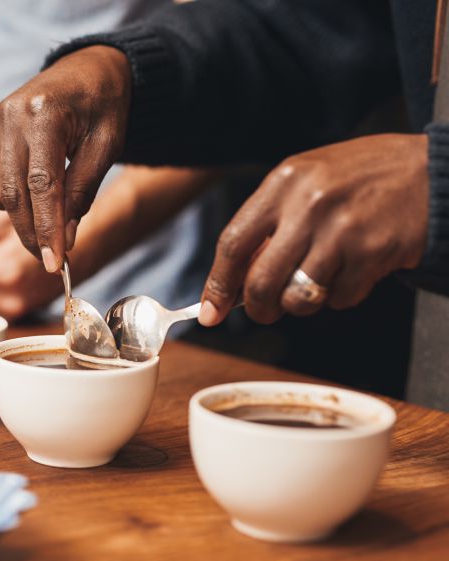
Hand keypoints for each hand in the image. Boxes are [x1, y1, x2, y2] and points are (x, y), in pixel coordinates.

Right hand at [0, 46, 131, 272]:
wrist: (85, 68)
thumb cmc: (102, 107)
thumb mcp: (106, 147)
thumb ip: (82, 192)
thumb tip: (64, 241)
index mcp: (45, 114)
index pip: (42, 185)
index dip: (47, 228)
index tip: (55, 262)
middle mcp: (10, 115)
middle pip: (14, 194)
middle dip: (32, 233)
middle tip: (51, 259)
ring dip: (22, 218)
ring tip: (49, 221)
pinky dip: (11, 199)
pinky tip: (34, 196)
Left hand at [199, 134, 428, 325]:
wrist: (432, 171)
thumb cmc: (359, 180)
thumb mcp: (306, 182)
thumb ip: (270, 223)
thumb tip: (234, 280)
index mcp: (283, 182)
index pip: (232, 243)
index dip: (217, 285)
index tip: (210, 312)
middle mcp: (309, 204)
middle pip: (260, 282)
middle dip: (259, 308)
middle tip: (266, 311)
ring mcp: (341, 229)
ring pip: (298, 298)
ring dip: (303, 303)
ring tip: (319, 279)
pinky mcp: (372, 253)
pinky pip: (339, 299)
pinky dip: (343, 295)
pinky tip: (356, 268)